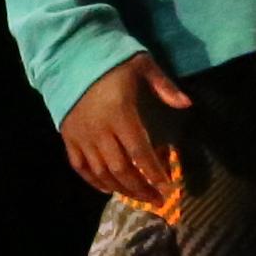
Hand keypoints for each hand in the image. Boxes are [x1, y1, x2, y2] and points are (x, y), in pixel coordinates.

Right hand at [60, 52, 190, 206]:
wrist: (69, 54)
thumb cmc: (110, 60)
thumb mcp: (142, 65)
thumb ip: (164, 86)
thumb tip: (187, 104)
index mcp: (120, 114)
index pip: (140, 152)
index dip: (155, 174)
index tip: (169, 189)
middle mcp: (100, 131)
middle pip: (122, 169)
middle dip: (142, 189)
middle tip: (158, 201)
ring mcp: (82, 136)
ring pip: (102, 172)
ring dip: (122, 189)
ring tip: (139, 198)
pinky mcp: (68, 137)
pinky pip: (80, 167)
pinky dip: (94, 181)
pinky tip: (108, 189)